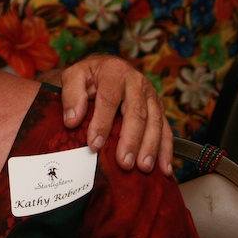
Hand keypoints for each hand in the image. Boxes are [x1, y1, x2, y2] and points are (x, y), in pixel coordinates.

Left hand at [41, 55, 173, 175]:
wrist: (101, 69)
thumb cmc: (86, 77)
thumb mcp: (72, 77)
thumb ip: (71, 96)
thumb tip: (72, 120)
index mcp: (114, 71)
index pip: (109, 99)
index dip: (102, 123)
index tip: (94, 145)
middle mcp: (136, 81)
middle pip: (137, 112)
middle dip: (131, 140)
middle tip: (124, 162)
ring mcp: (150, 95)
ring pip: (155, 121)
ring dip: (151, 146)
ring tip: (144, 167)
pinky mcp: (158, 108)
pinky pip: (166, 129)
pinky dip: (166, 149)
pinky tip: (164, 168)